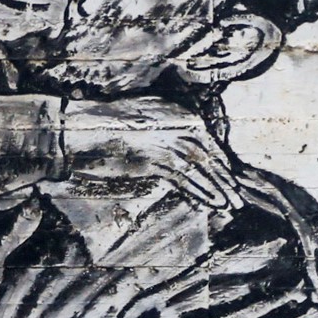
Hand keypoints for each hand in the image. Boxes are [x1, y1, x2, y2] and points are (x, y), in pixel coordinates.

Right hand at [64, 96, 242, 209]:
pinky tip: (213, 203)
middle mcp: (178, 124)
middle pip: (209, 155)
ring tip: (232, 204)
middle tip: (239, 196)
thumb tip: (189, 150)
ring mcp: (167, 141)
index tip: (231, 177)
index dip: (220, 162)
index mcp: (178, 113)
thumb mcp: (146, 121)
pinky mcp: (156, 160)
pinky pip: (186, 180)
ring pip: (202, 169)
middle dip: (225, 178)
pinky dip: (202, 192)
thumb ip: (169, 131)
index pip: (207, 141)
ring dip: (219, 188)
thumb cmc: (107, 129)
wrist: (78, 130)